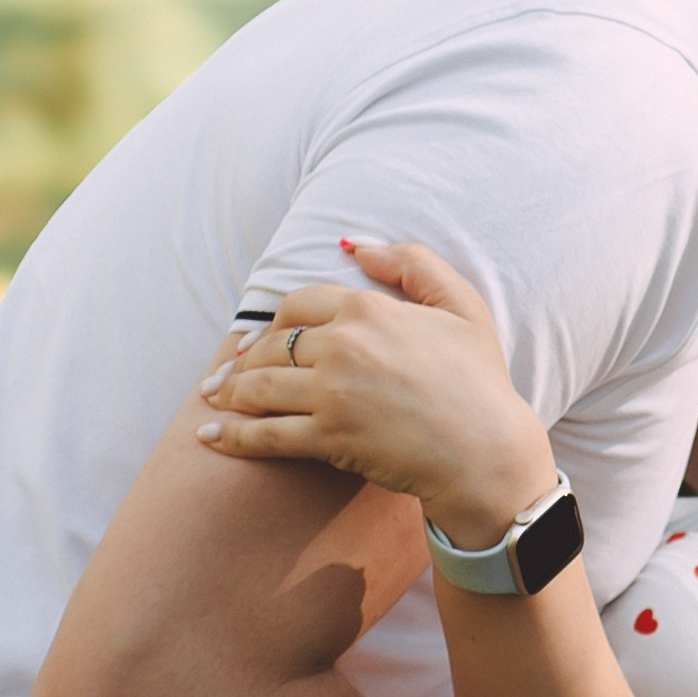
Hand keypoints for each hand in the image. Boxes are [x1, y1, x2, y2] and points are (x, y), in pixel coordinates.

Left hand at [197, 238, 555, 547]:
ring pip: (257, 387)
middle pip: (270, 346)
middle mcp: (343, 345)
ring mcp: (332, 393)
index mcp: (369, 309)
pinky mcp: (327, 439)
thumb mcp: (461, 306)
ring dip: (227, 394)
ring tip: (212, 400)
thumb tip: (354, 243)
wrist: (487, 452)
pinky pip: (264, 435)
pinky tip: (209, 437)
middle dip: (242, 361)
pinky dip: (230, 436)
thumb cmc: (480, 381)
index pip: (297, 305)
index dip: (273, 323)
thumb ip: (412, 263)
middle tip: (226, 375)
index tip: (261, 340)